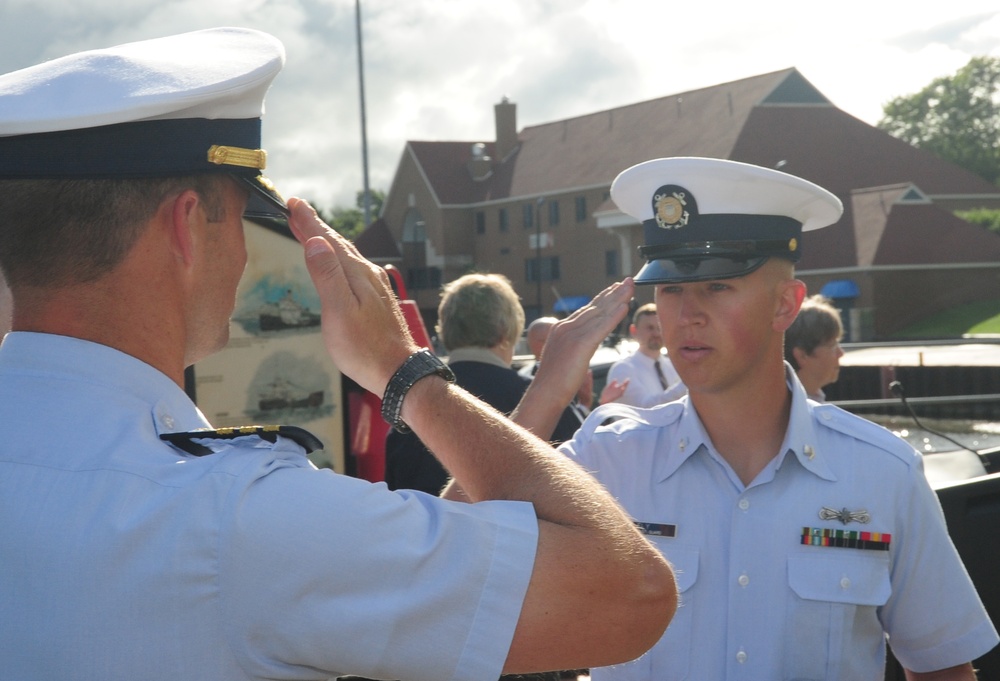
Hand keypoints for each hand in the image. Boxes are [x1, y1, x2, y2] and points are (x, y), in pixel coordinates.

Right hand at [286, 197, 417, 395]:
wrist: (397, 372)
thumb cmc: (365, 348)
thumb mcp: (340, 312)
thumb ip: (327, 276)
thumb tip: (316, 242)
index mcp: (357, 274)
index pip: (328, 241)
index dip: (308, 222)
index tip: (293, 203)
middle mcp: (367, 275)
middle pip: (337, 244)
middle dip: (315, 226)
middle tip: (296, 209)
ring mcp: (373, 287)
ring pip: (345, 255)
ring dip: (325, 241)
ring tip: (309, 230)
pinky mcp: (375, 299)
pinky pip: (351, 268)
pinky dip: (337, 258)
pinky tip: (335, 263)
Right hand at [533, 279, 633, 406]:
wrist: (545, 393)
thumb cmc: (555, 381)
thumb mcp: (564, 356)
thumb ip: (575, 345)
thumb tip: (585, 343)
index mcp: (561, 328)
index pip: (587, 309)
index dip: (604, 298)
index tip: (616, 288)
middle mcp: (566, 327)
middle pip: (595, 307)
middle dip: (613, 293)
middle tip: (628, 280)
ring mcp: (572, 334)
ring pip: (600, 313)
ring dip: (618, 299)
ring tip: (630, 287)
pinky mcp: (580, 345)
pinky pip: (601, 328)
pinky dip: (614, 316)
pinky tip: (624, 307)